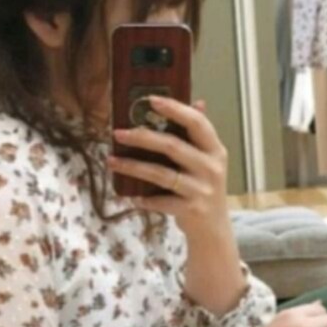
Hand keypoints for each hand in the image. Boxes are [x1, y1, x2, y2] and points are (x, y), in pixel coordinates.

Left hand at [109, 97, 229, 237]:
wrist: (213, 227)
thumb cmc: (203, 186)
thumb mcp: (207, 159)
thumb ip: (198, 134)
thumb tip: (197, 101)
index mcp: (215, 149)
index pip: (197, 122)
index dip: (175, 109)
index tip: (151, 99)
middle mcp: (211, 167)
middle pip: (172, 146)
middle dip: (142, 137)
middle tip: (118, 133)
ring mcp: (201, 189)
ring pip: (161, 174)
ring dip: (133, 167)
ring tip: (111, 161)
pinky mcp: (190, 209)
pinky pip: (161, 202)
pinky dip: (144, 199)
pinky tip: (130, 196)